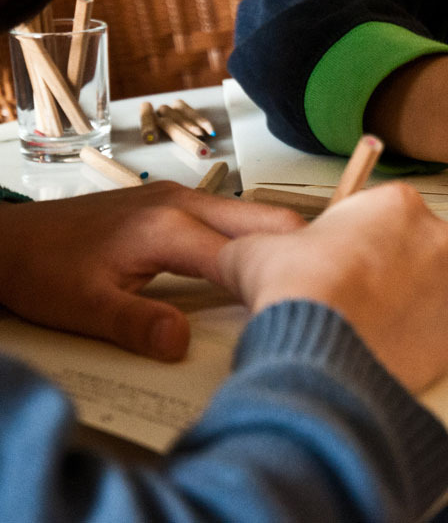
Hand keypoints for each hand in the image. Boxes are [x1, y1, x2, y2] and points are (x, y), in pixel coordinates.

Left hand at [0, 181, 304, 360]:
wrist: (11, 238)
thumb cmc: (44, 269)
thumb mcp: (83, 308)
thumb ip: (136, 324)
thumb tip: (183, 344)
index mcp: (168, 227)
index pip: (245, 252)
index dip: (276, 279)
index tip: (301, 305)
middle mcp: (184, 202)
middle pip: (264, 218)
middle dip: (298, 248)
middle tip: (323, 286)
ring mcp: (181, 197)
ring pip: (251, 215)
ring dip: (277, 243)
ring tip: (295, 279)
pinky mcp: (176, 202)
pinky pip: (230, 216)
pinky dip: (253, 238)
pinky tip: (255, 265)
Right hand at [217, 182, 447, 392]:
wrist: (321, 351)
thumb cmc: (304, 291)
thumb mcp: (258, 249)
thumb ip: (261, 242)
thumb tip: (243, 253)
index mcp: (399, 204)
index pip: (381, 211)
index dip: (353, 234)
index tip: (338, 253)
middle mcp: (436, 240)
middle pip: (410, 247)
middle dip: (382, 266)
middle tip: (346, 288)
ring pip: (426, 290)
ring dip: (397, 302)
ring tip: (357, 320)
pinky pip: (429, 333)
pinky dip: (406, 339)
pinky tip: (372, 345)